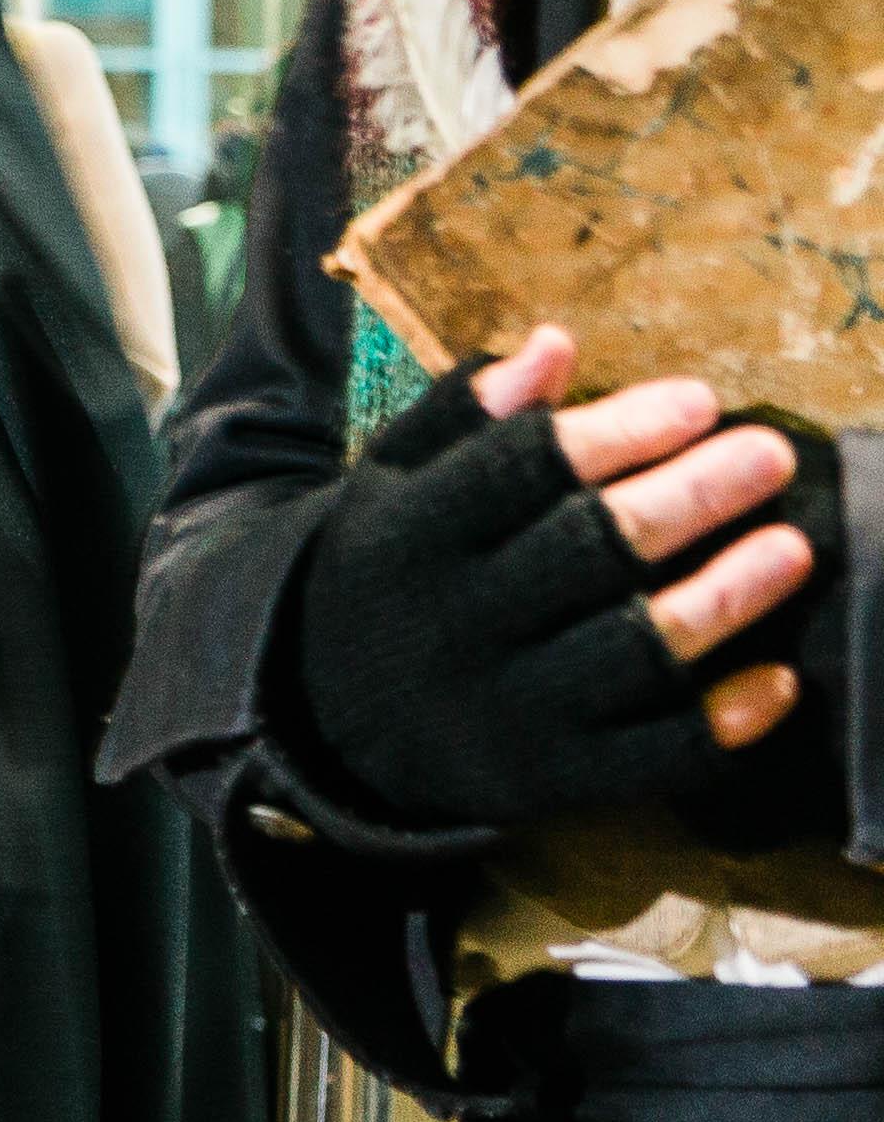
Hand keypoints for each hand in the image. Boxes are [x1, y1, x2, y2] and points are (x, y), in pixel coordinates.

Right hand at [287, 328, 820, 840]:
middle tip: (769, 456)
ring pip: (632, 651)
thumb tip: (556, 345)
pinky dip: (720, 721)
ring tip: (793, 547)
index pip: (518, 471)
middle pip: (587, 552)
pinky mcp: (549, 775)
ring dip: (724, 598)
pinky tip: (778, 679)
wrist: (327, 719)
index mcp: (412, 536)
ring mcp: (507, 707)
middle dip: (689, 499)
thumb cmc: (392, 575)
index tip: (700, 400)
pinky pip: (651, 756)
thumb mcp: (395, 485)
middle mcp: (456, 621)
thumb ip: (466, 418)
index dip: (617, 433)